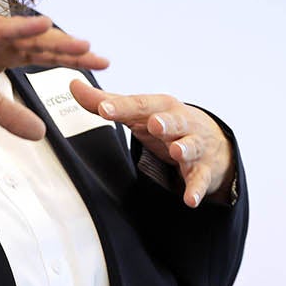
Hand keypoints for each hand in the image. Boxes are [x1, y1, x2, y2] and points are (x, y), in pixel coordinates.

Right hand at [0, 14, 108, 139]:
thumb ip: (11, 115)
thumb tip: (41, 134)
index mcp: (7, 51)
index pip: (46, 54)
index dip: (72, 58)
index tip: (102, 63)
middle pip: (32, 40)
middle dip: (58, 44)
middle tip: (87, 48)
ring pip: (0, 30)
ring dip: (21, 28)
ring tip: (45, 26)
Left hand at [69, 80, 234, 207]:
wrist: (212, 141)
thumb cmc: (167, 122)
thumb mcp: (140, 112)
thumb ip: (107, 102)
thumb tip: (73, 85)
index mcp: (160, 106)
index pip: (138, 105)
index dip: (121, 106)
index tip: (103, 108)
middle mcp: (180, 122)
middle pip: (172, 121)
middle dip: (165, 122)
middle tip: (155, 124)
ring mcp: (194, 145)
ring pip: (190, 146)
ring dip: (184, 148)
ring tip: (177, 152)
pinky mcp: (204, 169)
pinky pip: (200, 179)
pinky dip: (196, 190)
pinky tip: (190, 200)